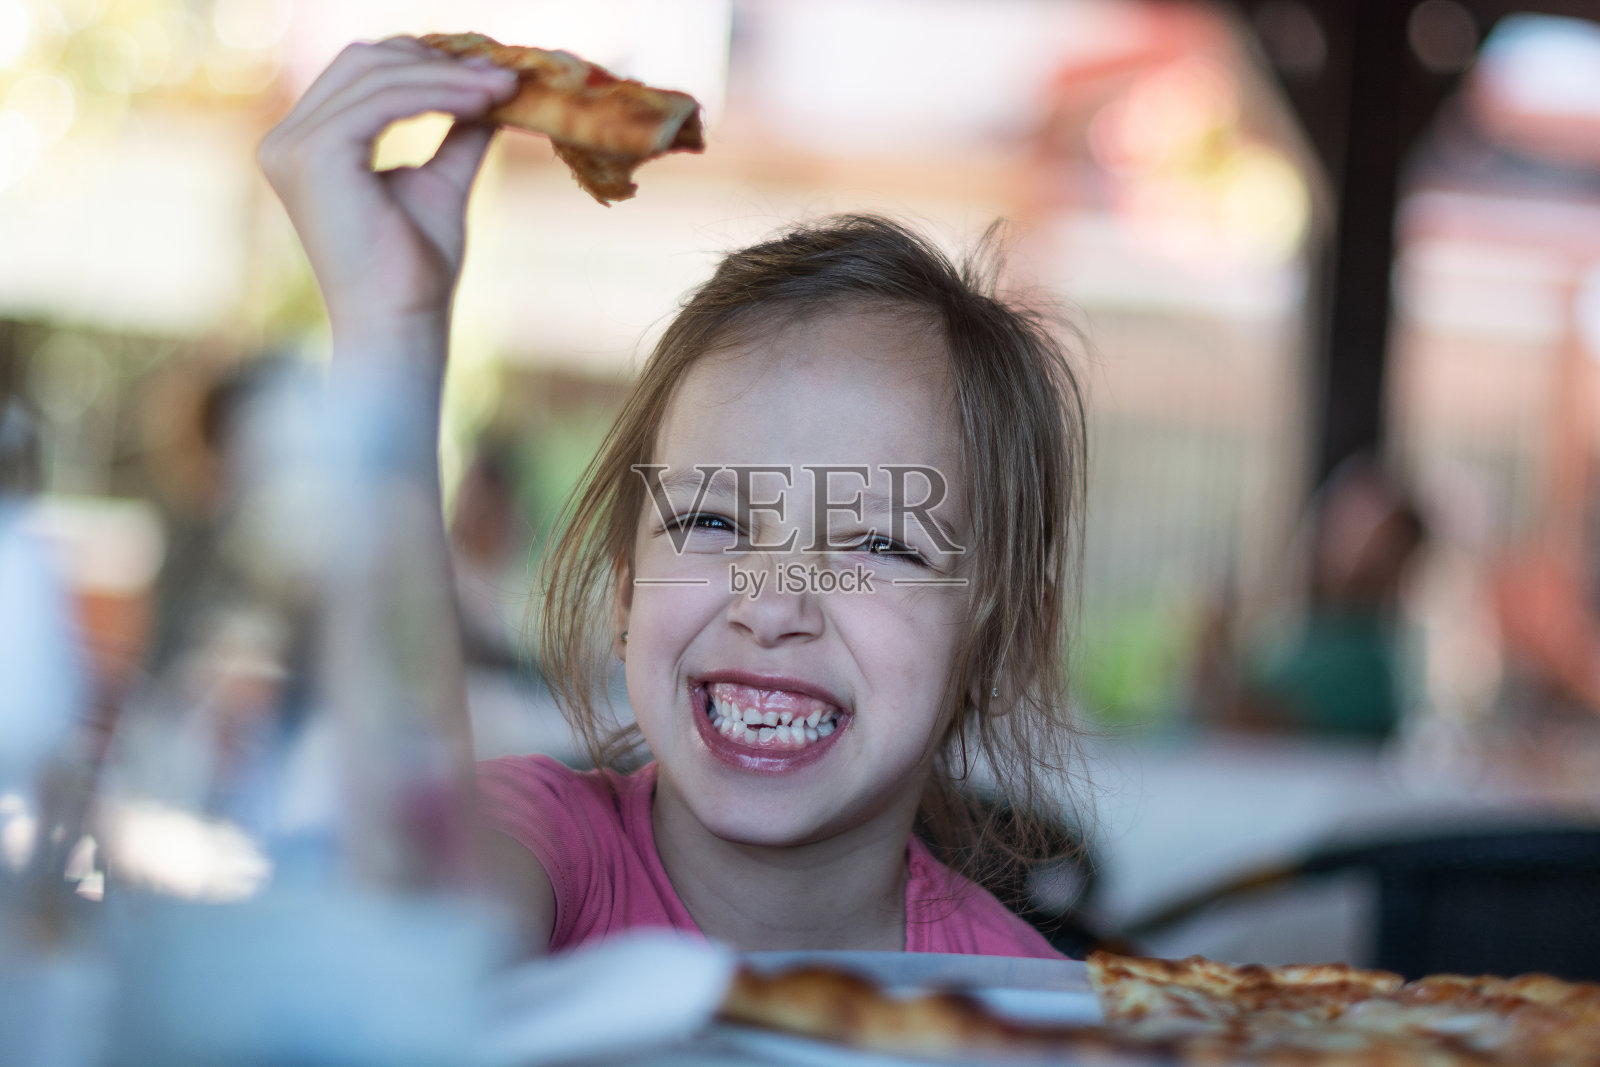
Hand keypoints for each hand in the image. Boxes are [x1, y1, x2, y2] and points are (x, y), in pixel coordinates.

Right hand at [258, 37, 518, 357]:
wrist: (400, 323)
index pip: (360, 75)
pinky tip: (484, 102)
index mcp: (305, 145)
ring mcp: (292, 146)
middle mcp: (286, 140)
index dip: (424, 63)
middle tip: (500, 75)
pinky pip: (385, 99)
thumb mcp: (440, 182)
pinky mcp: (315, 153)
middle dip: (435, 60)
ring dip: (448, 77)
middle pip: (363, 61)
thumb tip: (493, 86)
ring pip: (378, 74)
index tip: (489, 73)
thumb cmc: (415, 270)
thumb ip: (457, 131)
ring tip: (504, 89)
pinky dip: (439, 94)